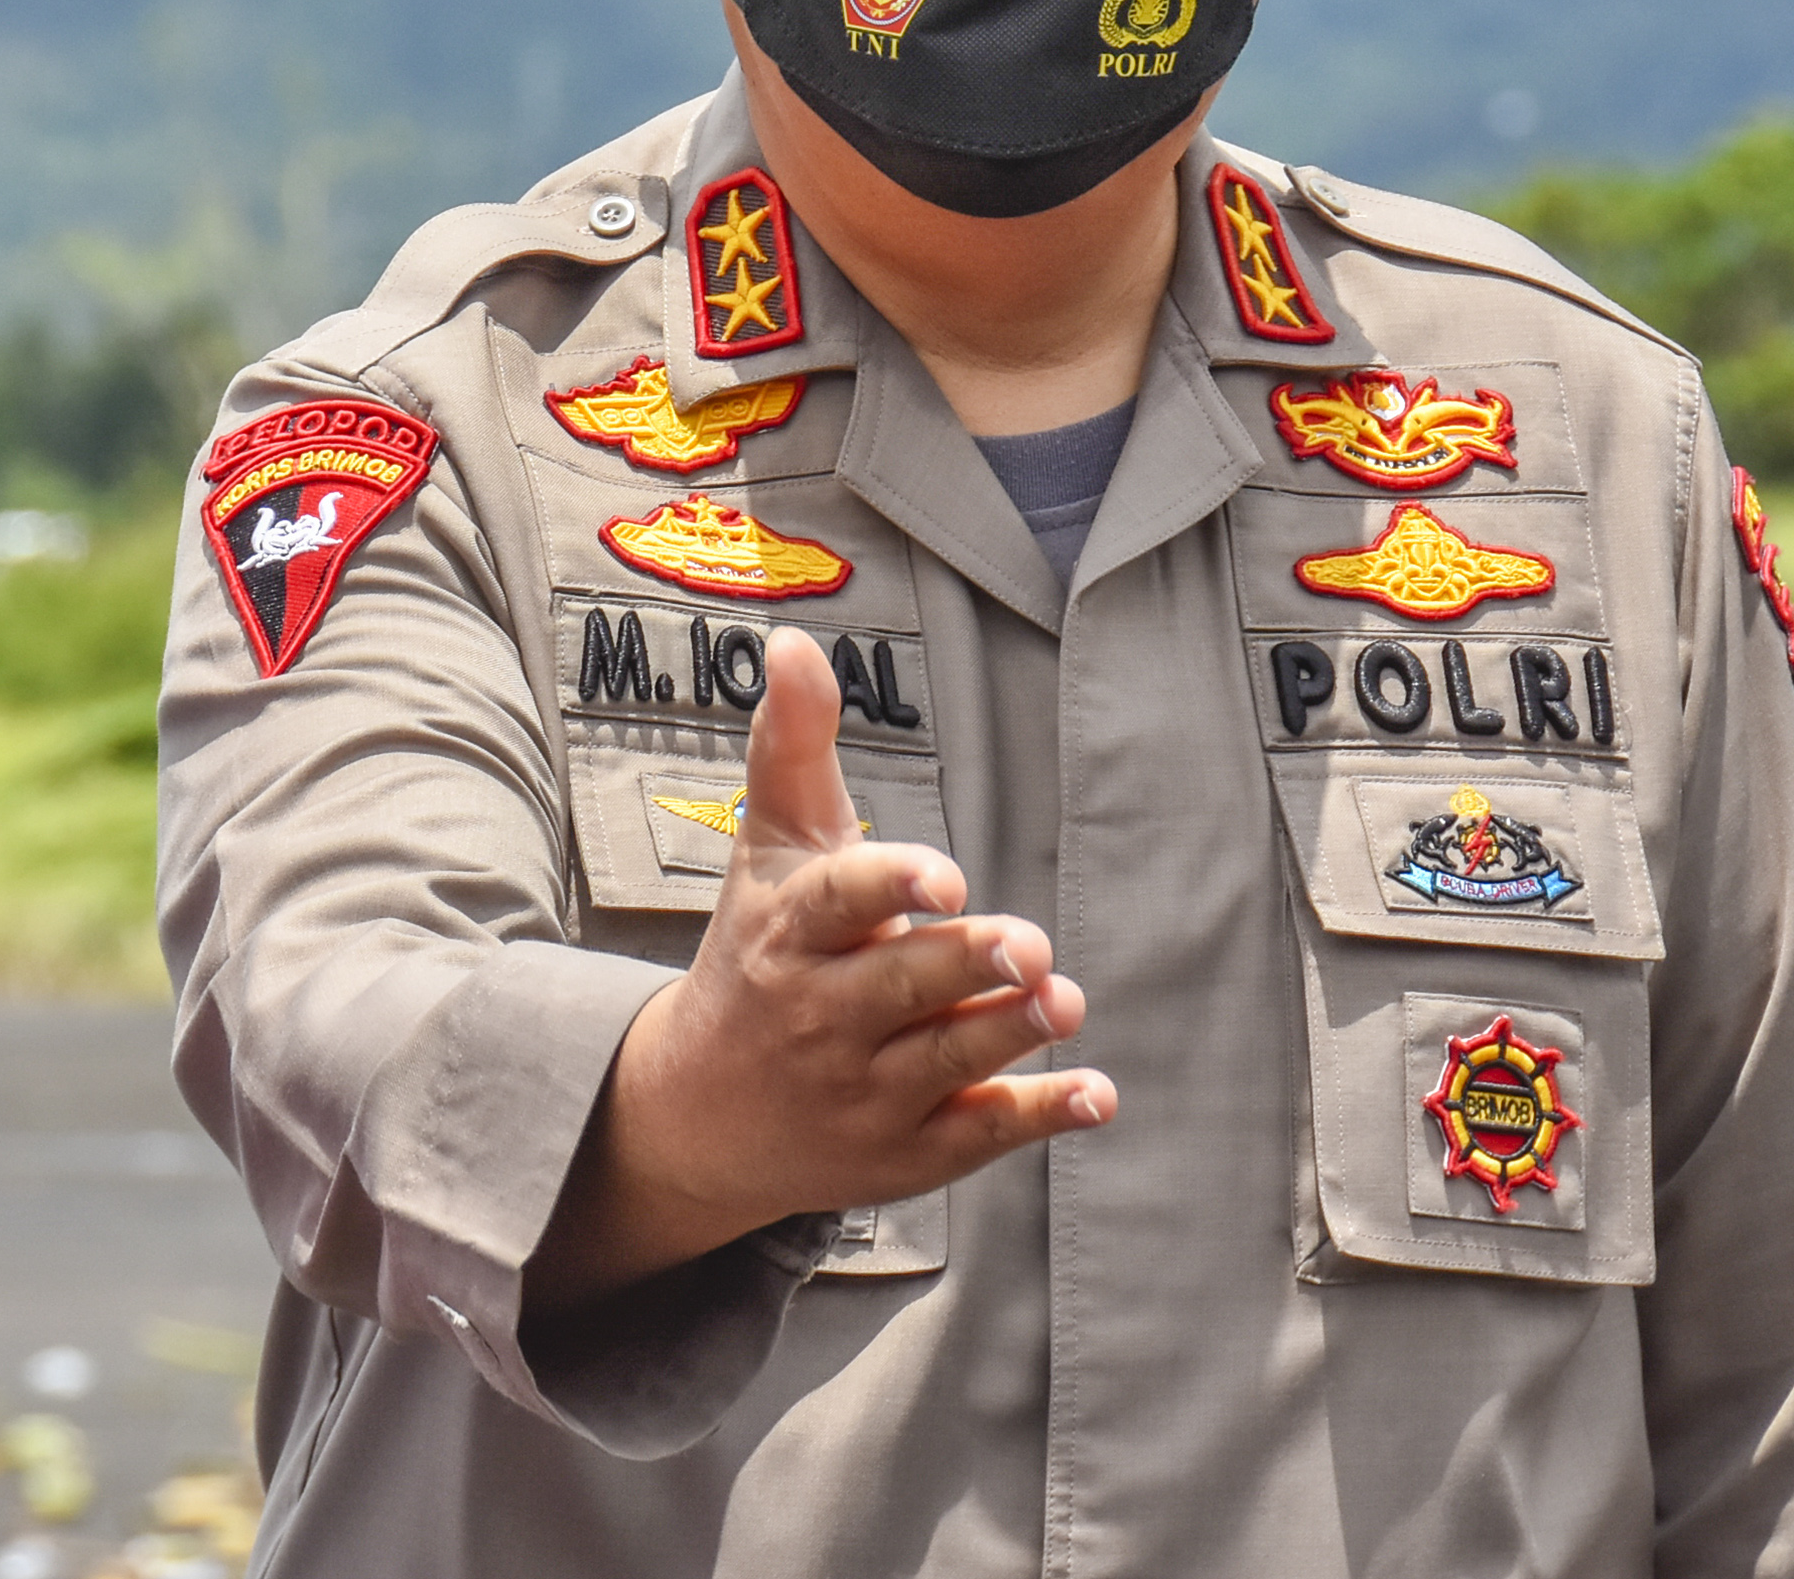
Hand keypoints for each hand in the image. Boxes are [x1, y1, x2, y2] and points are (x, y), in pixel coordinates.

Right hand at [530, 628, 1112, 1307]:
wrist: (698, 1113)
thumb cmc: (755, 952)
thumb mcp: (768, 849)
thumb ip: (793, 746)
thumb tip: (794, 640)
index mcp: (787, 932)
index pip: (837, 902)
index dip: (891, 887)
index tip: (946, 877)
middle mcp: (818, 1015)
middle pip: (898, 988)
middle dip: (964, 967)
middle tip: (1029, 945)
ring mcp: (859, 1091)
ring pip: (941, 1064)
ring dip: (1007, 1036)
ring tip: (1065, 1001)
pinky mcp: (902, 1153)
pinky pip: (972, 1137)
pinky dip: (1035, 1117)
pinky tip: (1095, 1093)